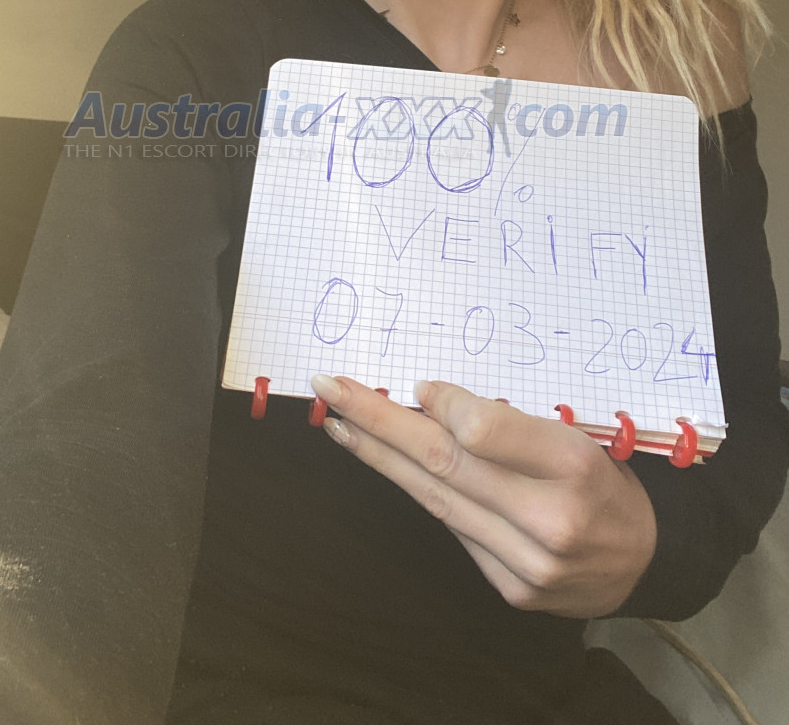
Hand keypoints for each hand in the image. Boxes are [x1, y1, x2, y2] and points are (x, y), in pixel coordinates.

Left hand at [310, 374, 656, 617]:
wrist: (644, 556)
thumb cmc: (603, 476)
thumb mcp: (574, 430)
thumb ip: (505, 421)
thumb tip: (428, 399)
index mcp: (574, 465)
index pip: (485, 431)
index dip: (439, 406)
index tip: (410, 385)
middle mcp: (551, 519)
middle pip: (445, 463)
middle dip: (378, 422)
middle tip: (330, 389)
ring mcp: (529, 563)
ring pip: (437, 499)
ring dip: (381, 457)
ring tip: (339, 425)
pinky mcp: (513, 589)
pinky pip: (456, 529)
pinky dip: (422, 492)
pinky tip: (392, 465)